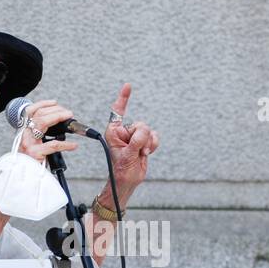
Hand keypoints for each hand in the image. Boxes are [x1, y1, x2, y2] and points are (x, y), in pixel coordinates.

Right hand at [18, 99, 78, 163]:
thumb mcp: (32, 143)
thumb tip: (59, 124)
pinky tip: (73, 145)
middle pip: (39, 115)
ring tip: (70, 120)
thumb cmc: (29, 160)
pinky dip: (66, 144)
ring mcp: (28, 143)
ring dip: (58, 117)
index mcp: (24, 130)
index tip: (55, 103)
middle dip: (56, 111)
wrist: (23, 175)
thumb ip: (41, 133)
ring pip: (42, 122)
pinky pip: (53, 145)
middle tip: (68, 113)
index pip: (30, 111)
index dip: (43, 104)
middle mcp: (24, 134)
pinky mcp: (34, 153)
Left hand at [97, 83, 158, 210]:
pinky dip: (153, 144)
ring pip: (148, 130)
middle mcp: (124, 132)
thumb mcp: (127, 155)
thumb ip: (136, 141)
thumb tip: (145, 132)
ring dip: (148, 143)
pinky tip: (146, 152)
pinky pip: (154, 136)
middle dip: (141, 138)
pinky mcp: (144, 141)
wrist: (128, 180)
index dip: (123, 98)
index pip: (118, 111)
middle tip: (136, 150)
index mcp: (114, 131)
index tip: (128, 86)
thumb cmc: (121, 169)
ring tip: (140, 153)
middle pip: (139, 124)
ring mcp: (134, 136)